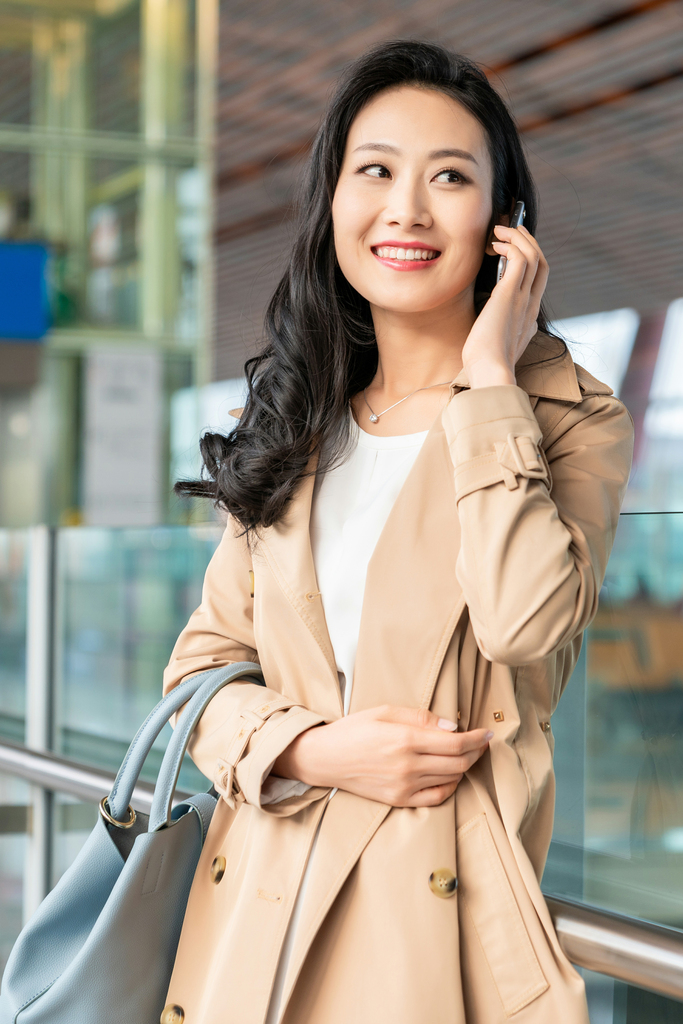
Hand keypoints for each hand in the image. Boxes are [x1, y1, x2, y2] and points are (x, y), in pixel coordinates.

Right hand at [271, 705, 492, 807]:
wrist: (325, 758)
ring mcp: (403, 786)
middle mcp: (407, 766)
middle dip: (477, 752)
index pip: (455, 743)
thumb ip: (420, 717)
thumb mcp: (385, 711)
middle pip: (458, 763)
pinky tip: (452, 775)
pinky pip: (435, 798)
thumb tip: (452, 726)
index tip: (487, 732)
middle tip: (482, 743)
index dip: (477, 738)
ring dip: (466, 767)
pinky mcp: (398, 800)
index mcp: (405, 739)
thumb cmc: (354, 730)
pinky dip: (450, 786)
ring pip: (450, 779)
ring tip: (469, 755)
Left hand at [462, 223, 548, 388]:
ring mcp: (524, 299)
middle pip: (541, 263)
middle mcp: (531, 305)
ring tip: (499, 230)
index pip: (538, 281)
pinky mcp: (511, 294)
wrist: (490, 372)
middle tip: (512, 229)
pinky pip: (520, 258)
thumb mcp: (495, 343)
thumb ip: (498, 328)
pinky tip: (494, 244)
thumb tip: (491, 316)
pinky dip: (510, 245)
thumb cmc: (485, 363)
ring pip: (534, 256)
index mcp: (529, 317)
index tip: (512, 250)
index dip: (528, 260)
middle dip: (528, 242)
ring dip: (518, 237)